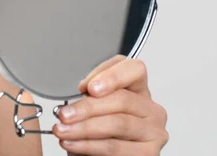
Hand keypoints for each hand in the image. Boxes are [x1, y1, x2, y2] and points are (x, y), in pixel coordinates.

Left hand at [53, 55, 168, 155]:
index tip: (89, 87)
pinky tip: (73, 143)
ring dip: (84, 127)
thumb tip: (84, 88)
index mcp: (138, 90)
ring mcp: (153, 132)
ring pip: (118, 123)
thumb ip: (92, 94)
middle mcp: (151, 109)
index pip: (135, 69)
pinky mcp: (148, 153)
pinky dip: (88, 145)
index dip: (112, 75)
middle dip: (88, 107)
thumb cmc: (97, 131)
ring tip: (62, 130)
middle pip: (122, 99)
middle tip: (64, 114)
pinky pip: (114, 147)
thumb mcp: (93, 106)